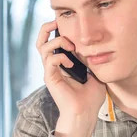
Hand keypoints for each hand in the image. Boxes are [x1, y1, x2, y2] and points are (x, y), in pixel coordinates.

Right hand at [36, 21, 105, 136]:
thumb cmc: (91, 97)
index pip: (53, 41)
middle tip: (57, 23)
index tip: (70, 24)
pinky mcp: (50, 78)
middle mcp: (53, 66)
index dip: (57, 30)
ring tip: (71, 47)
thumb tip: (95, 46)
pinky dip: (60, 57)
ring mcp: (50, 71)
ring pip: (43, 47)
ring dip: (57, 41)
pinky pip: (50, 60)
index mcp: (62, 63)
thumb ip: (91, 60)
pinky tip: (71, 63)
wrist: (85, 113)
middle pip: (40, 41)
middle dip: (47, 28)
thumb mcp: (95, 73)